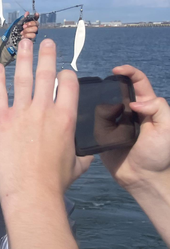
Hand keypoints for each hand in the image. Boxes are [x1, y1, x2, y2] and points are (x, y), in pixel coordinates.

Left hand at [0, 39, 92, 202]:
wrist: (31, 191)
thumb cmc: (55, 181)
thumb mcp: (78, 163)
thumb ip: (81, 150)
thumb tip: (84, 149)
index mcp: (66, 118)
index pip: (68, 84)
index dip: (66, 75)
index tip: (63, 72)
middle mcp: (44, 110)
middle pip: (46, 74)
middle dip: (46, 55)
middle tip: (45, 40)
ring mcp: (22, 114)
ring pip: (22, 78)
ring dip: (22, 58)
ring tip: (23, 43)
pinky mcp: (1, 121)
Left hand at [4, 13, 38, 54]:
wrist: (11, 40)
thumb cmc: (14, 31)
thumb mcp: (18, 24)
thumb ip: (23, 19)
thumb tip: (27, 13)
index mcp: (28, 23)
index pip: (35, 18)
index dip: (36, 16)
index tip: (36, 14)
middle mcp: (32, 28)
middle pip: (36, 24)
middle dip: (30, 24)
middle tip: (24, 26)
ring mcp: (32, 33)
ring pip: (35, 29)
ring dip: (28, 30)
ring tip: (22, 32)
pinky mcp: (31, 39)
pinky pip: (33, 35)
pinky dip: (28, 35)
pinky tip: (23, 36)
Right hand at [99, 65, 169, 191]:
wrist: (142, 178)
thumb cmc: (158, 154)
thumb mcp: (167, 128)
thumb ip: (158, 108)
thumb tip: (134, 102)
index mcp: (147, 107)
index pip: (139, 82)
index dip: (129, 72)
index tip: (117, 70)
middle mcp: (130, 112)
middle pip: (118, 91)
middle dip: (110, 86)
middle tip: (102, 88)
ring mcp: (115, 123)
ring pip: (104, 105)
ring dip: (100, 105)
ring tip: (97, 110)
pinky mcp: (102, 134)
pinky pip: (94, 122)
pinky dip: (91, 118)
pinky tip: (87, 119)